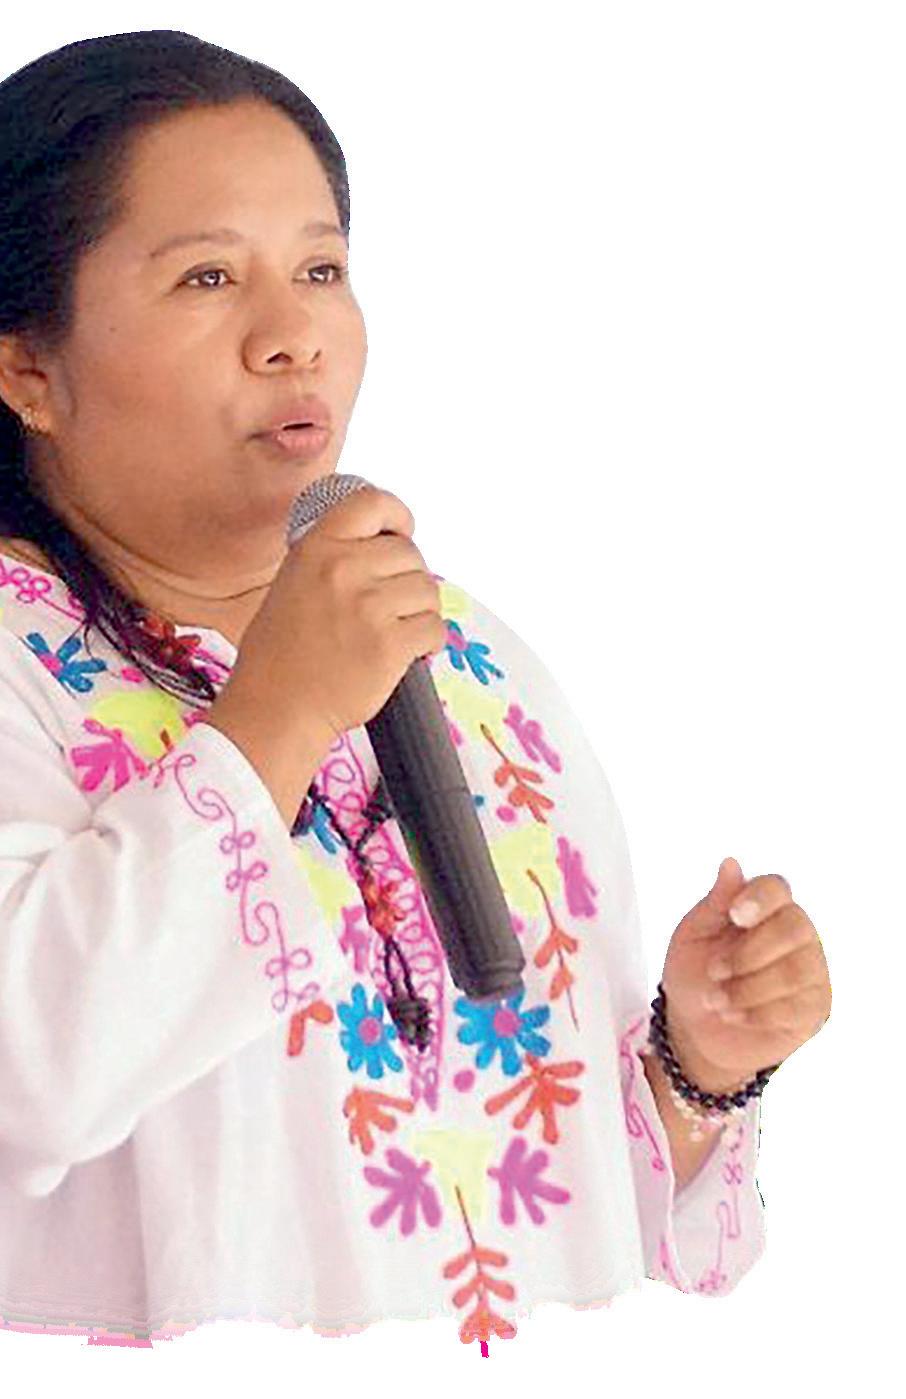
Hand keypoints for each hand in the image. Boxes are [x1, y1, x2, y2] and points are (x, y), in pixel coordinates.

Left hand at [659, 857, 831, 1091]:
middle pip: (794, 928)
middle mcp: (797, 933)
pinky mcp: (816, 1007)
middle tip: (714, 971)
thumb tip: (731, 862)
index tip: (734, 915)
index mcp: (765, 908)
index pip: (777, 888)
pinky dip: (756, 1013)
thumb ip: (715, 903)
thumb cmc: (695, 973)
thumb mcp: (694, 936)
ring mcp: (812, 970)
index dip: (760, 898)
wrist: (696, 1028)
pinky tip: (733, 1016)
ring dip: (746, 989)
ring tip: (715, 1000)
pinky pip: (795, 1007)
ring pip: (794, 972)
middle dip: (748, 954)